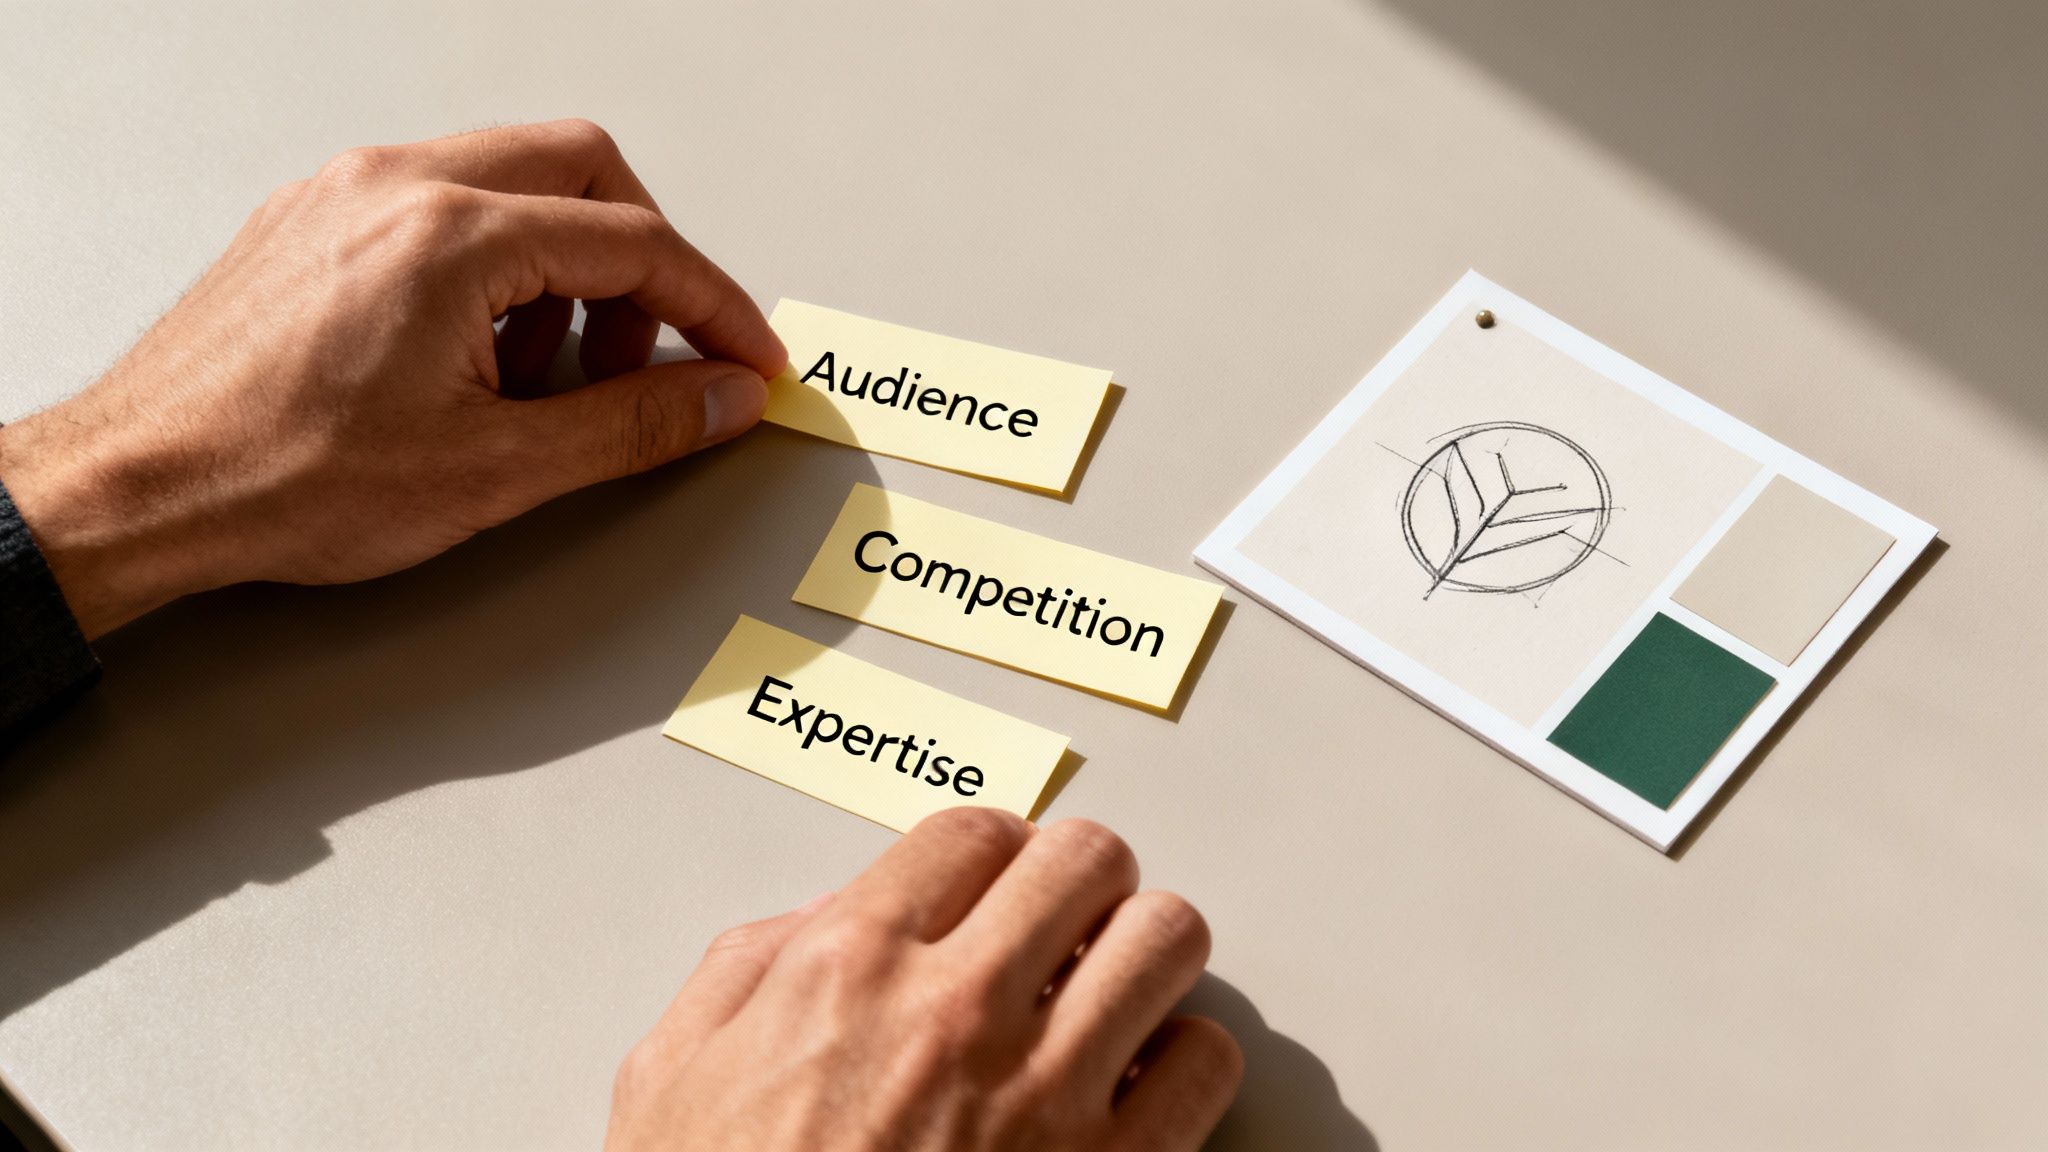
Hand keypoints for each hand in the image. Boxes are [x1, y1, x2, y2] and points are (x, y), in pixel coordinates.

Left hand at [0, 119, 785, 638]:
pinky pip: (443, 204)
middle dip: (644, 266)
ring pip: (513, 181)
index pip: (636, 243)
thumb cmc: (284, 478)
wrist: (143, 489)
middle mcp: (397, 186)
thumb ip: (631, 424)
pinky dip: (494, 268)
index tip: (746, 360)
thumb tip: (717, 397)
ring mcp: (348, 192)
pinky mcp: (315, 217)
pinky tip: (478, 358)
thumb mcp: (495, 471)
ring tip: (541, 380)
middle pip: (584, 172)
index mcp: (451, 236)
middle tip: (653, 357)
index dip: (714, 308)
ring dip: (564, 270)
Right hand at [606, 810, 1241, 1150]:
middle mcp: (957, 1009)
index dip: (994, 850)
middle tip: (1065, 923)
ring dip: (1146, 954)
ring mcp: (1044, 1092)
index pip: (975, 832)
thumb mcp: (669, 1080)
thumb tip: (823, 918)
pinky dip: (1187, 1062)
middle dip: (1081, 882)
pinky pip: (1207, 1063)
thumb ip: (744, 970)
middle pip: (1087, 859)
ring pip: (1167, 938)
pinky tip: (1141, 1084)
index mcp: (848, 967)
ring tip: (1117, 986)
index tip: (996, 880)